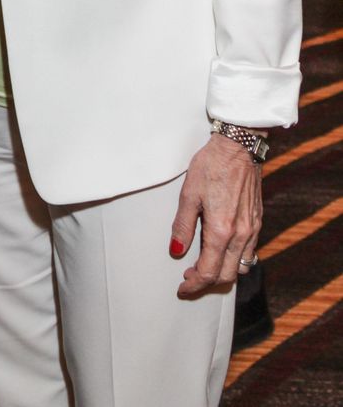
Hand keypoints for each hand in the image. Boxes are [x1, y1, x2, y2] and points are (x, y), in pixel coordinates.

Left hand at [169, 135, 261, 297]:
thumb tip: (176, 250)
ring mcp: (252, 229)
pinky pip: (249, 253)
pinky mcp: (257, 221)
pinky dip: (234, 260)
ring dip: (222, 273)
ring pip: (240, 267)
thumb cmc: (212, 165)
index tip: (183, 287)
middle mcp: (241, 235)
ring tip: (204, 266)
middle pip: (225, 276)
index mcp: (221, 231)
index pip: (208, 272)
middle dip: (207, 283)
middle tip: (189, 278)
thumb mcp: (188, 193)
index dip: (194, 284)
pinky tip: (221, 251)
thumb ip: (182, 225)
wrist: (238, 146)